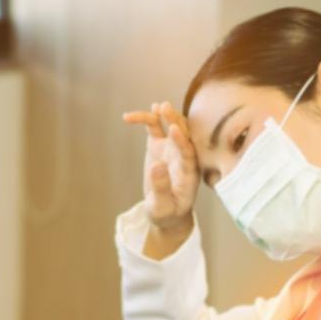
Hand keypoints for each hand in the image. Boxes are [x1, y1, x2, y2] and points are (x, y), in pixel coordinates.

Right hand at [121, 101, 198, 231]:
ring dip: (162, 115)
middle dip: (175, 119)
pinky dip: (145, 120)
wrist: (167, 212)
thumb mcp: (163, 206)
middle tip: (164, 108)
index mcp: (190, 171)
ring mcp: (172, 148)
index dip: (182, 140)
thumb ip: (161, 187)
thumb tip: (156, 166)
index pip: (188, 152)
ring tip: (152, 107)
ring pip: (169, 126)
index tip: (174, 129)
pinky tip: (131, 117)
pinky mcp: (159, 145)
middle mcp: (184, 155)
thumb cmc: (168, 212)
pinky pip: (153, 129)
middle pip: (183, 133)